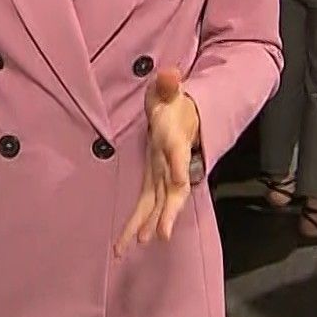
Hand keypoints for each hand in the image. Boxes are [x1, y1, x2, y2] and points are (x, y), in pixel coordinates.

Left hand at [115, 68, 201, 254]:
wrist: (187, 118)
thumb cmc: (173, 104)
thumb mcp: (168, 91)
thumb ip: (167, 84)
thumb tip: (169, 72)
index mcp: (175, 141)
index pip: (179, 155)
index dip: (179, 167)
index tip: (179, 182)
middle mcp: (172, 164)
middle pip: (172, 192)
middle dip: (166, 213)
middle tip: (159, 234)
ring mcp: (165, 177)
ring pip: (160, 205)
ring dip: (151, 224)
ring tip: (139, 243)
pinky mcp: (156, 184)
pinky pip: (148, 207)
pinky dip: (140, 225)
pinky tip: (130, 243)